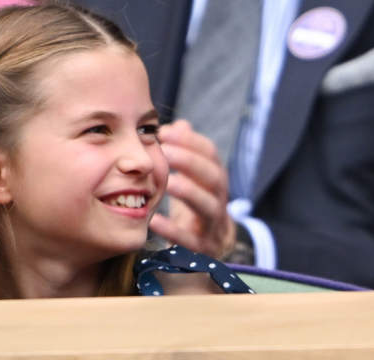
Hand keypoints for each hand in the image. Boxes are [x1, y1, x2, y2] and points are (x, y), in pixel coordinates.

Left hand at [149, 119, 235, 257]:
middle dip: (191, 162)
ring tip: (168, 182)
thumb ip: (187, 152)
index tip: (164, 132)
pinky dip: (174, 231)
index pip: (211, 155)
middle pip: (215, 177)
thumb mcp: (193, 179)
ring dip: (190, 192)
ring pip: (209, 207)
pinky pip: (192, 241)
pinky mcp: (203, 249)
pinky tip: (154, 221)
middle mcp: (219, 199)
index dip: (191, 142)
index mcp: (216, 179)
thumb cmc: (195, 206)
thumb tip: (178, 124)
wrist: (213, 246)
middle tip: (165, 151)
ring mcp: (213, 225)